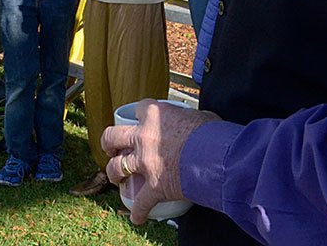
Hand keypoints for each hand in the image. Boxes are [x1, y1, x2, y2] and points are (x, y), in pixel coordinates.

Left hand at [102, 100, 220, 224]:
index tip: (140, 120)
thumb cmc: (212, 134)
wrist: (218, 158)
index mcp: (155, 115)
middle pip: (113, 136)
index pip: (138, 108)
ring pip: (117, 167)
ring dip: (114, 174)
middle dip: (108, 143)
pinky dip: (139, 212)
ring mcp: (145, 162)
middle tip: (112, 147)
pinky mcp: (154, 186)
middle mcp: (144, 137)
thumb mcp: (199, 116)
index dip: (138, 114)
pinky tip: (137, 217)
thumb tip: (196, 123)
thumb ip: (189, 118)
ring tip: (116, 177)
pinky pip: (141, 203)